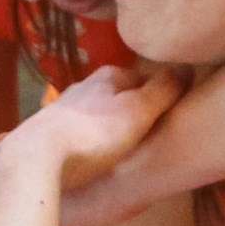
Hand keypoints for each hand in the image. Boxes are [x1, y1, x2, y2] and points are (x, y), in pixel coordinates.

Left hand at [0, 62, 183, 195]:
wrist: (37, 157)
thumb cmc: (95, 135)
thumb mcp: (139, 111)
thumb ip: (164, 90)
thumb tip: (187, 67)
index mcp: (107, 77)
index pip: (141, 80)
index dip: (156, 98)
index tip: (164, 118)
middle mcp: (81, 87)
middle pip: (114, 97)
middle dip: (127, 112)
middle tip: (142, 137)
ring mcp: (60, 109)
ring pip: (91, 114)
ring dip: (103, 127)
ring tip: (115, 150)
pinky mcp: (45, 132)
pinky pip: (72, 133)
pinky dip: (82, 141)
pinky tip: (85, 158)